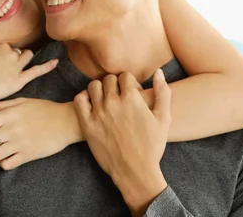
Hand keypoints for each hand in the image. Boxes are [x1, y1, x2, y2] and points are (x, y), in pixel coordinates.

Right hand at [0, 43, 58, 103]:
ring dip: (24, 60)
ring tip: (18, 67)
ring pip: (27, 56)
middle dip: (16, 56)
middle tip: (7, 66)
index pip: (7, 47)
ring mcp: (16, 66)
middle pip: (18, 51)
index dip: (4, 54)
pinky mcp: (20, 79)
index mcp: (0, 45)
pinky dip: (47, 66)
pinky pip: (37, 70)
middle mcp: (11, 53)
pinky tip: (55, 62)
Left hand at [0, 98, 78, 169]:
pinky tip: (8, 156)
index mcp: (8, 115)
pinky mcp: (27, 155)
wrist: (66, 121)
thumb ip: (3, 105)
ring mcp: (18, 144)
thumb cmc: (43, 109)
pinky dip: (4, 162)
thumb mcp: (23, 100)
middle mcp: (11, 130)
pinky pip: (6, 165)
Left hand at [74, 70, 170, 214]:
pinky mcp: (87, 124)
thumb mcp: (163, 119)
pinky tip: (92, 105)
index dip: (129, 82)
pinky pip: (79, 100)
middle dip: (115, 85)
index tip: (131, 93)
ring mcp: (98, 113)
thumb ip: (163, 93)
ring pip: (93, 86)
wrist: (135, 171)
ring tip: (105, 99)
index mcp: (132, 99)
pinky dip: (84, 98)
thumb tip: (158, 72)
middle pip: (108, 79)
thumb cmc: (152, 146)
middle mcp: (113, 103)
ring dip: (99, 89)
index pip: (124, 75)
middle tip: (118, 96)